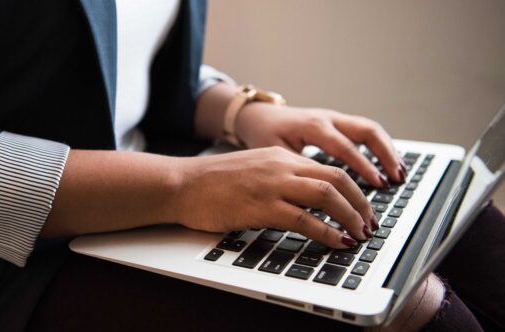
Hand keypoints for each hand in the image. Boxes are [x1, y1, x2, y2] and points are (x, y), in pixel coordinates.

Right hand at [176, 147, 376, 247]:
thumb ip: (279, 178)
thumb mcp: (253, 170)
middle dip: (361, 204)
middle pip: (337, 179)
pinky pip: (304, 220)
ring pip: (327, 196)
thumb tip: (305, 200)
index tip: (363, 208)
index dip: (354, 190)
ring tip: (360, 234)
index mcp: (280, 157)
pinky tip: (338, 242)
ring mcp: (272, 186)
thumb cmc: (211, 182)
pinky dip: (328, 233)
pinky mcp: (261, 207)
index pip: (330, 169)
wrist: (182, 184)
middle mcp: (281, 166)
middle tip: (370, 223)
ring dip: (351, 217)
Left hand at [235, 103, 406, 187]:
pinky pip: (364, 131)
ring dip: (387, 150)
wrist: (257, 116)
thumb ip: (296, 172)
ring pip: (370, 129)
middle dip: (385, 155)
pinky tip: (388, 165)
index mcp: (312, 126)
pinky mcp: (337, 122)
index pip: (345, 147)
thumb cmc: (263, 136)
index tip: (378, 184)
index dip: (363, 167)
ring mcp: (334, 118)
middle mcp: (327, 119)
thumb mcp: (275, 154)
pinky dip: (379, 147)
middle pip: (366, 131)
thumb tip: (315, 200)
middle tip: (397, 178)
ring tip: (400, 174)